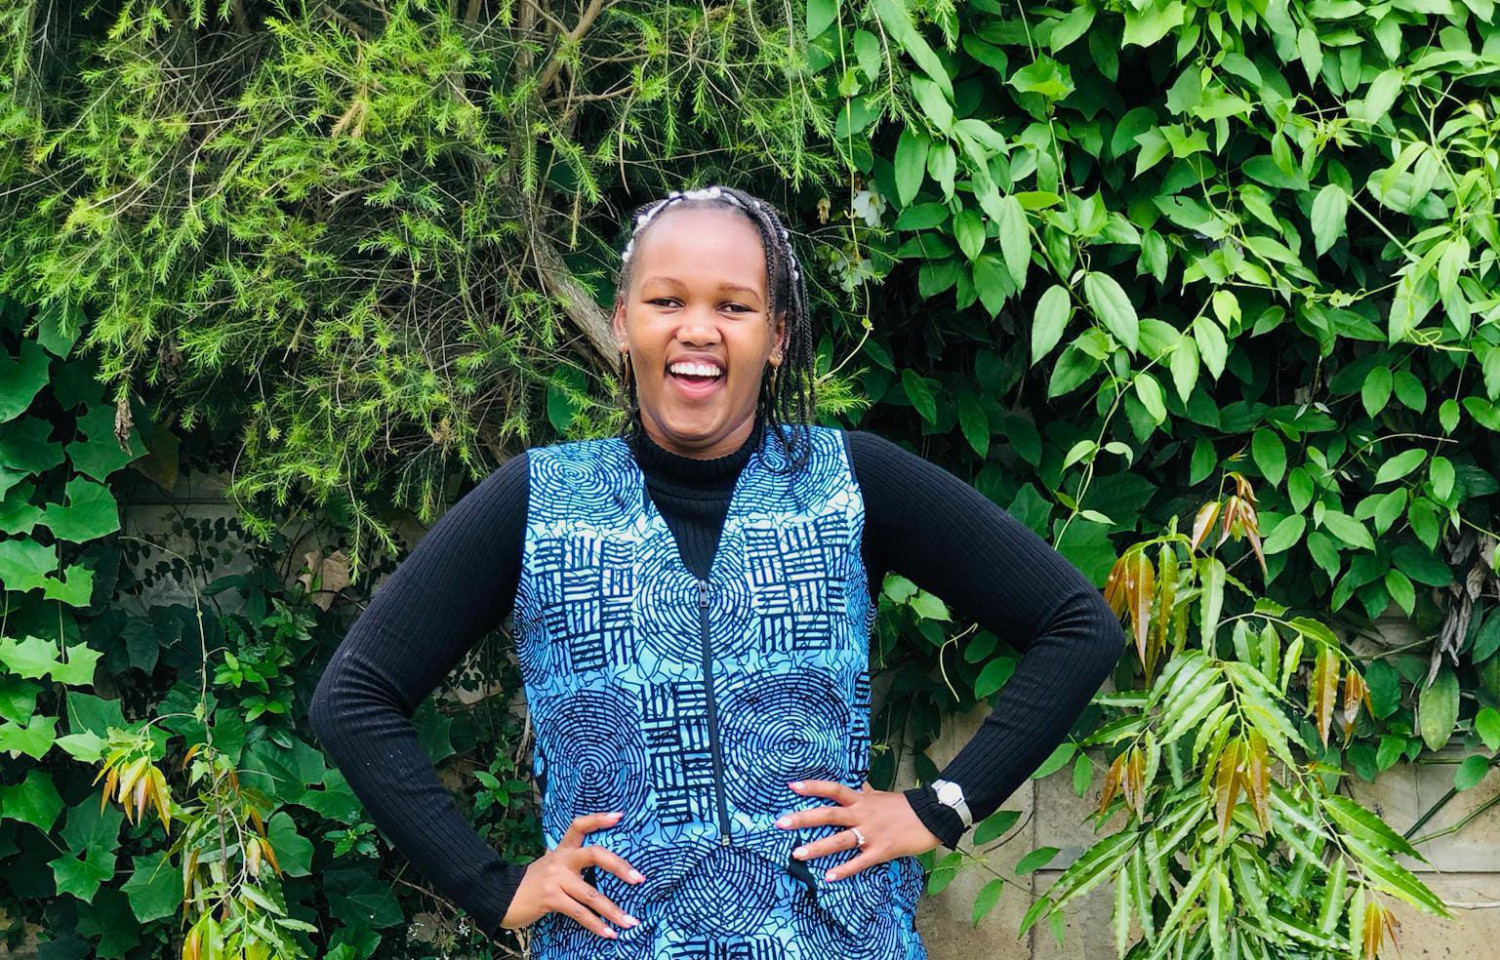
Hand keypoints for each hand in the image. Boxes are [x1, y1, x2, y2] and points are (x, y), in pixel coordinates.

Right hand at [499, 811, 645, 937]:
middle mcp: (560, 860)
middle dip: (619, 866)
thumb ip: (570, 865)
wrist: (501, 897)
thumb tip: (598, 866)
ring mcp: (555, 879)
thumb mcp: (550, 867)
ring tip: (630, 921)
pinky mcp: (550, 898)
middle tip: (639, 878)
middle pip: (594, 854)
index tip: (620, 816)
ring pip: (590, 894)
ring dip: (613, 910)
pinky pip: (579, 912)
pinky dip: (596, 924)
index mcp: (562, 850)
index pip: (580, 826)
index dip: (599, 819)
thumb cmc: (531, 884)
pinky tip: (609, 933)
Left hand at [774, 779, 943, 880]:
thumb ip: (865, 792)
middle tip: (781, 822)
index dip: (813, 786)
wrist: (931, 816)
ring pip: (840, 840)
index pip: (833, 789)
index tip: (792, 786)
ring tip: (797, 854)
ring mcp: (871, 833)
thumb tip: (857, 784)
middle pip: (829, 814)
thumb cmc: (903, 806)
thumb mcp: (880, 795)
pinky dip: (844, 870)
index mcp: (861, 800)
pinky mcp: (881, 850)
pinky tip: (829, 877)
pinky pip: (859, 862)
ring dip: (817, 847)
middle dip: (804, 819)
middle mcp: (862, 814)